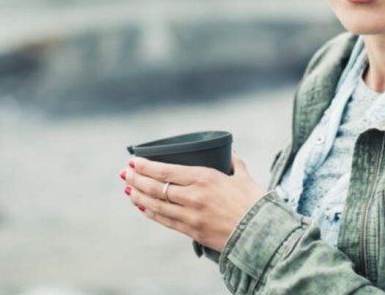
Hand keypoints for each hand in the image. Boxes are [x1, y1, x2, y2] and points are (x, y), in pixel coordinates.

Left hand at [121, 152, 265, 250]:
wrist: (260, 233)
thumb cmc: (254, 202)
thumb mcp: (244, 175)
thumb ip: (233, 162)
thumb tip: (229, 151)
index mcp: (205, 177)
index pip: (166, 171)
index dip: (146, 166)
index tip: (134, 161)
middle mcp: (193, 196)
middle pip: (155, 187)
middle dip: (137, 179)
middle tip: (125, 174)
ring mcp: (190, 216)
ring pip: (155, 205)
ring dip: (138, 196)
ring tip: (128, 189)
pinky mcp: (191, 231)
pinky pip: (164, 220)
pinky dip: (150, 213)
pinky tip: (142, 207)